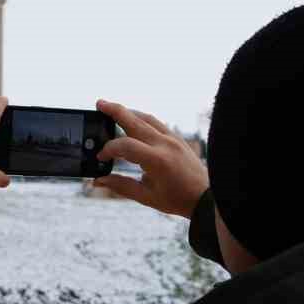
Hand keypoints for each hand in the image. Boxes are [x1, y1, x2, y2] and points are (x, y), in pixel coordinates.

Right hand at [93, 99, 209, 218]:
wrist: (206, 196)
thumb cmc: (177, 199)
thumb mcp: (146, 197)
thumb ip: (121, 186)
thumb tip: (98, 180)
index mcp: (157, 161)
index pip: (125, 146)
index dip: (109, 149)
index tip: (100, 157)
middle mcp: (165, 145)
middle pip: (135, 121)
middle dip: (115, 111)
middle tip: (99, 103)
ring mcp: (173, 139)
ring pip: (146, 118)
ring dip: (128, 112)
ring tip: (111, 109)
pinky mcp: (177, 138)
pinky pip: (156, 123)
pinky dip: (142, 119)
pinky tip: (132, 120)